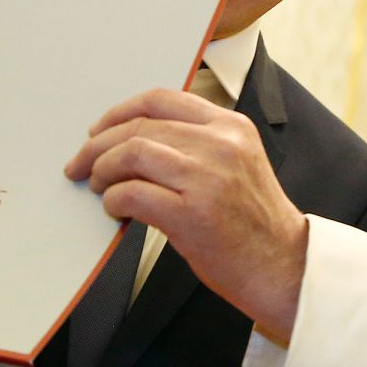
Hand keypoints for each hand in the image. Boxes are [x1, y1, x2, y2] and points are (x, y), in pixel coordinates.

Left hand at [64, 89, 306, 342]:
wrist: (283, 266)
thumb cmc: (254, 223)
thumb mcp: (237, 163)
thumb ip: (197, 143)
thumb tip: (134, 141)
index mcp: (230, 126)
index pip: (162, 100)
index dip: (120, 112)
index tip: (99, 130)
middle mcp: (220, 144)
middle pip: (139, 126)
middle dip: (98, 145)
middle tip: (82, 164)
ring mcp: (207, 178)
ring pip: (131, 153)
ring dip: (102, 170)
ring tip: (99, 186)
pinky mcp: (192, 214)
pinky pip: (132, 194)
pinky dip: (113, 200)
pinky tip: (115, 210)